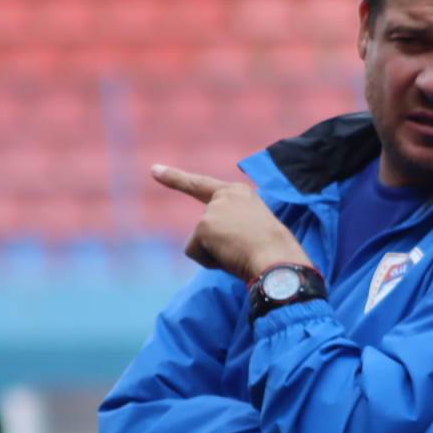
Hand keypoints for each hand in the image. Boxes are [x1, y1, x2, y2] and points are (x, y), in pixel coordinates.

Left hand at [153, 164, 314, 280]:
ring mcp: (212, 210)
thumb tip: (209, 244)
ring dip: (218, 255)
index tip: (154, 170)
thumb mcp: (253, 229)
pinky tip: (230, 257)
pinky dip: (210, 262)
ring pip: (201, 243)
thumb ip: (231, 226)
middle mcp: (224, 196)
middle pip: (204, 228)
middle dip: (211, 243)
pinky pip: (196, 253)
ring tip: (242, 252)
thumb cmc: (272, 251)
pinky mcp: (203, 227)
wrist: (278, 258)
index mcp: (239, 193)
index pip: (202, 185)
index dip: (175, 178)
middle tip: (241, 250)